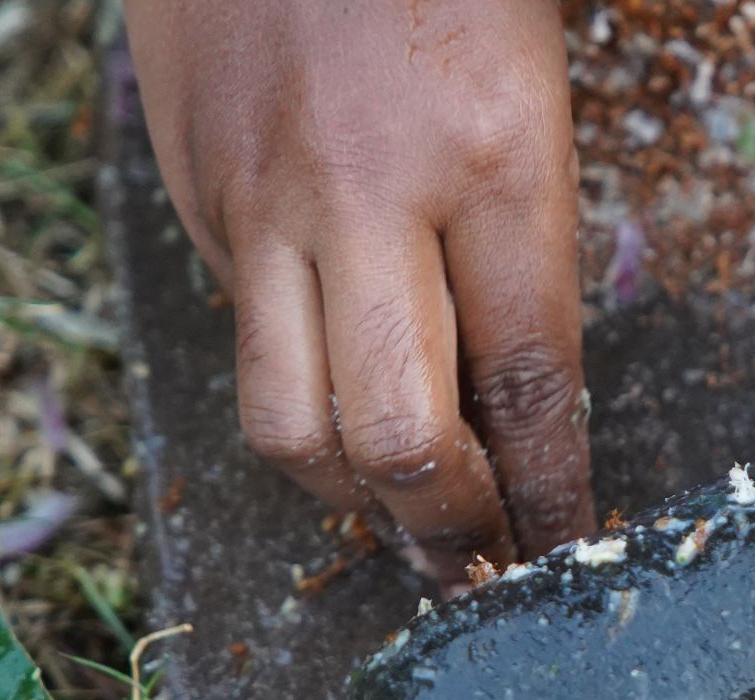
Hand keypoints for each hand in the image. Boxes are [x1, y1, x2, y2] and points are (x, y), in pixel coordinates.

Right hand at [126, 0, 592, 582]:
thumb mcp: (532, 93)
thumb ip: (524, 248)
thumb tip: (524, 407)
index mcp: (494, 159)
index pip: (531, 385)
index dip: (551, 495)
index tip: (561, 550)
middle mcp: (369, 195)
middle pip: (398, 439)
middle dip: (445, 524)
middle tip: (473, 550)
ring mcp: (262, 200)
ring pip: (289, 426)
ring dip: (351, 493)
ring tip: (397, 501)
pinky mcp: (193, 194)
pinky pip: (243, 341)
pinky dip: (296, 394)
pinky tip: (336, 387)